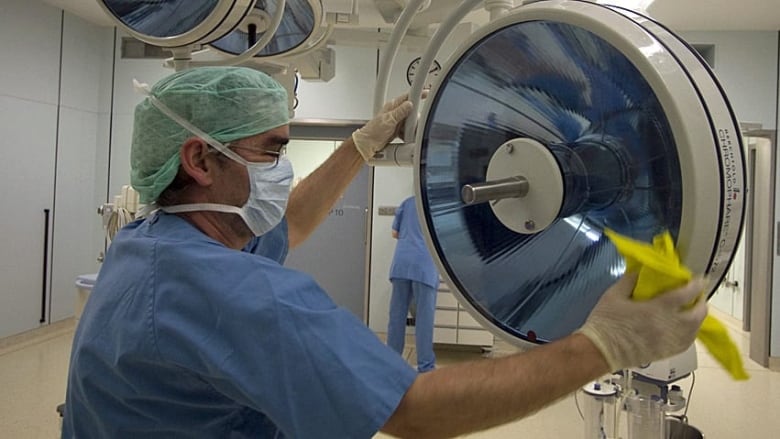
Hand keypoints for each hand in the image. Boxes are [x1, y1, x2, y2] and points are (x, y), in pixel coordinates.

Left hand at [352, 94, 413, 160]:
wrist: (368, 143)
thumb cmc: (373, 131)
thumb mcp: (388, 120)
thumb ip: (400, 112)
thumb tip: (410, 104)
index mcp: (392, 106)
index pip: (407, 97)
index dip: (417, 94)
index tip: (426, 92)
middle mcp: (395, 112)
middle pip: (412, 111)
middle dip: (414, 118)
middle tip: (412, 124)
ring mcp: (397, 121)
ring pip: (411, 121)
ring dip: (411, 127)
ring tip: (405, 132)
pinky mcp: (398, 129)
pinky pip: (408, 129)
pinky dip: (408, 133)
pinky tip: (404, 136)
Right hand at [578, 274, 707, 370]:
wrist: (600, 351)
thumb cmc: (606, 321)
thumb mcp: (613, 295)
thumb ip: (630, 281)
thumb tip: (641, 272)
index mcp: (658, 308)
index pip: (686, 294)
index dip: (696, 284)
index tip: (699, 278)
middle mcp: (670, 325)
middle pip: (698, 313)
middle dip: (701, 302)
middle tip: (696, 295)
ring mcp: (670, 341)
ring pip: (696, 329)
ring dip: (697, 318)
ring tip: (692, 310)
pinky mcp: (667, 353)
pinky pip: (687, 342)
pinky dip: (691, 332)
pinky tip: (685, 328)